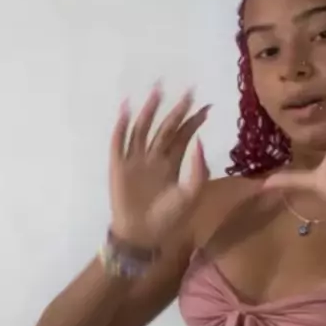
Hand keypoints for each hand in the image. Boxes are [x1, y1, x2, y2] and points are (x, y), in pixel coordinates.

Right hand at [109, 85, 210, 247]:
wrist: (143, 235)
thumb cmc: (169, 219)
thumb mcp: (191, 195)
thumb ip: (198, 169)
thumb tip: (199, 140)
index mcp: (172, 163)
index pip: (183, 136)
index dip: (193, 121)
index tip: (206, 105)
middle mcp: (154, 157)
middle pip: (165, 128)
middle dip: (176, 109)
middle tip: (187, 90)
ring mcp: (135, 160)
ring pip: (142, 129)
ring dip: (149, 110)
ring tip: (157, 91)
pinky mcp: (119, 166)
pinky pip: (119, 142)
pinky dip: (121, 125)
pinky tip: (125, 109)